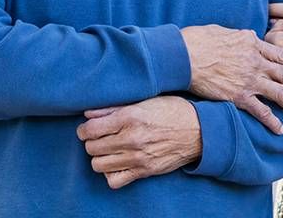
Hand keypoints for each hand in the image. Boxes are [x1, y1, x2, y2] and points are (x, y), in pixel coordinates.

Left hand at [77, 96, 200, 188]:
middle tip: (98, 138)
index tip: (86, 129)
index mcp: (130, 117)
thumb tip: (88, 114)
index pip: (91, 130)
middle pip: (92, 148)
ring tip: (106, 150)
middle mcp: (132, 138)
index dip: (83, 130)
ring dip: (99, 157)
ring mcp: (138, 157)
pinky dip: (111, 174)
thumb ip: (114, 107)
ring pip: (99, 165)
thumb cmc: (171, 111)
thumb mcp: (144, 101)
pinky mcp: (144, 171)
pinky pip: (115, 181)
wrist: (198, 131)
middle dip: (91, 142)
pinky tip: (116, 164)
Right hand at [180, 25, 282, 134]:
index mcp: (252, 43)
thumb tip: (246, 37)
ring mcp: (249, 80)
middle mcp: (255, 61)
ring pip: (279, 93)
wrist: (185, 55)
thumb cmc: (198, 40)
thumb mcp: (224, 31)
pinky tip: (280, 129)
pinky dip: (273, 122)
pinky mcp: (239, 96)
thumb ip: (240, 37)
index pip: (280, 55)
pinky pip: (261, 112)